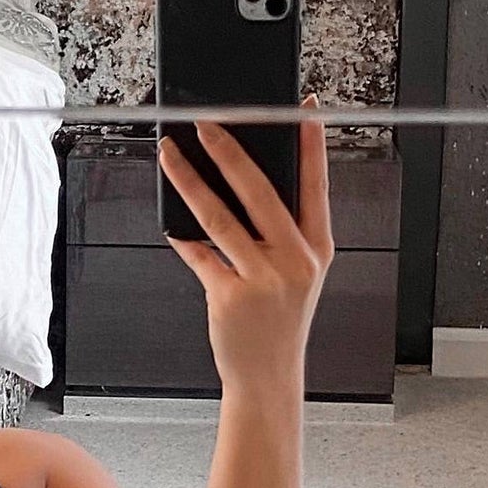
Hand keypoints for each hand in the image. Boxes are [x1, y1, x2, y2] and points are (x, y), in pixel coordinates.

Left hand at [157, 91, 334, 390]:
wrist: (267, 378)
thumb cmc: (278, 323)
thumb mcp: (298, 277)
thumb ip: (282, 233)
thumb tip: (243, 182)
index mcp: (317, 249)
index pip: (316, 185)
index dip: (310, 145)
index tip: (301, 110)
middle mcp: (294, 261)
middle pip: (259, 191)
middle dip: (229, 151)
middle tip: (207, 124)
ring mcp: (262, 280)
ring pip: (219, 216)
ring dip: (189, 180)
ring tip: (170, 155)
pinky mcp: (230, 297)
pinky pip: (200, 254)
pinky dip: (182, 237)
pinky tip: (171, 222)